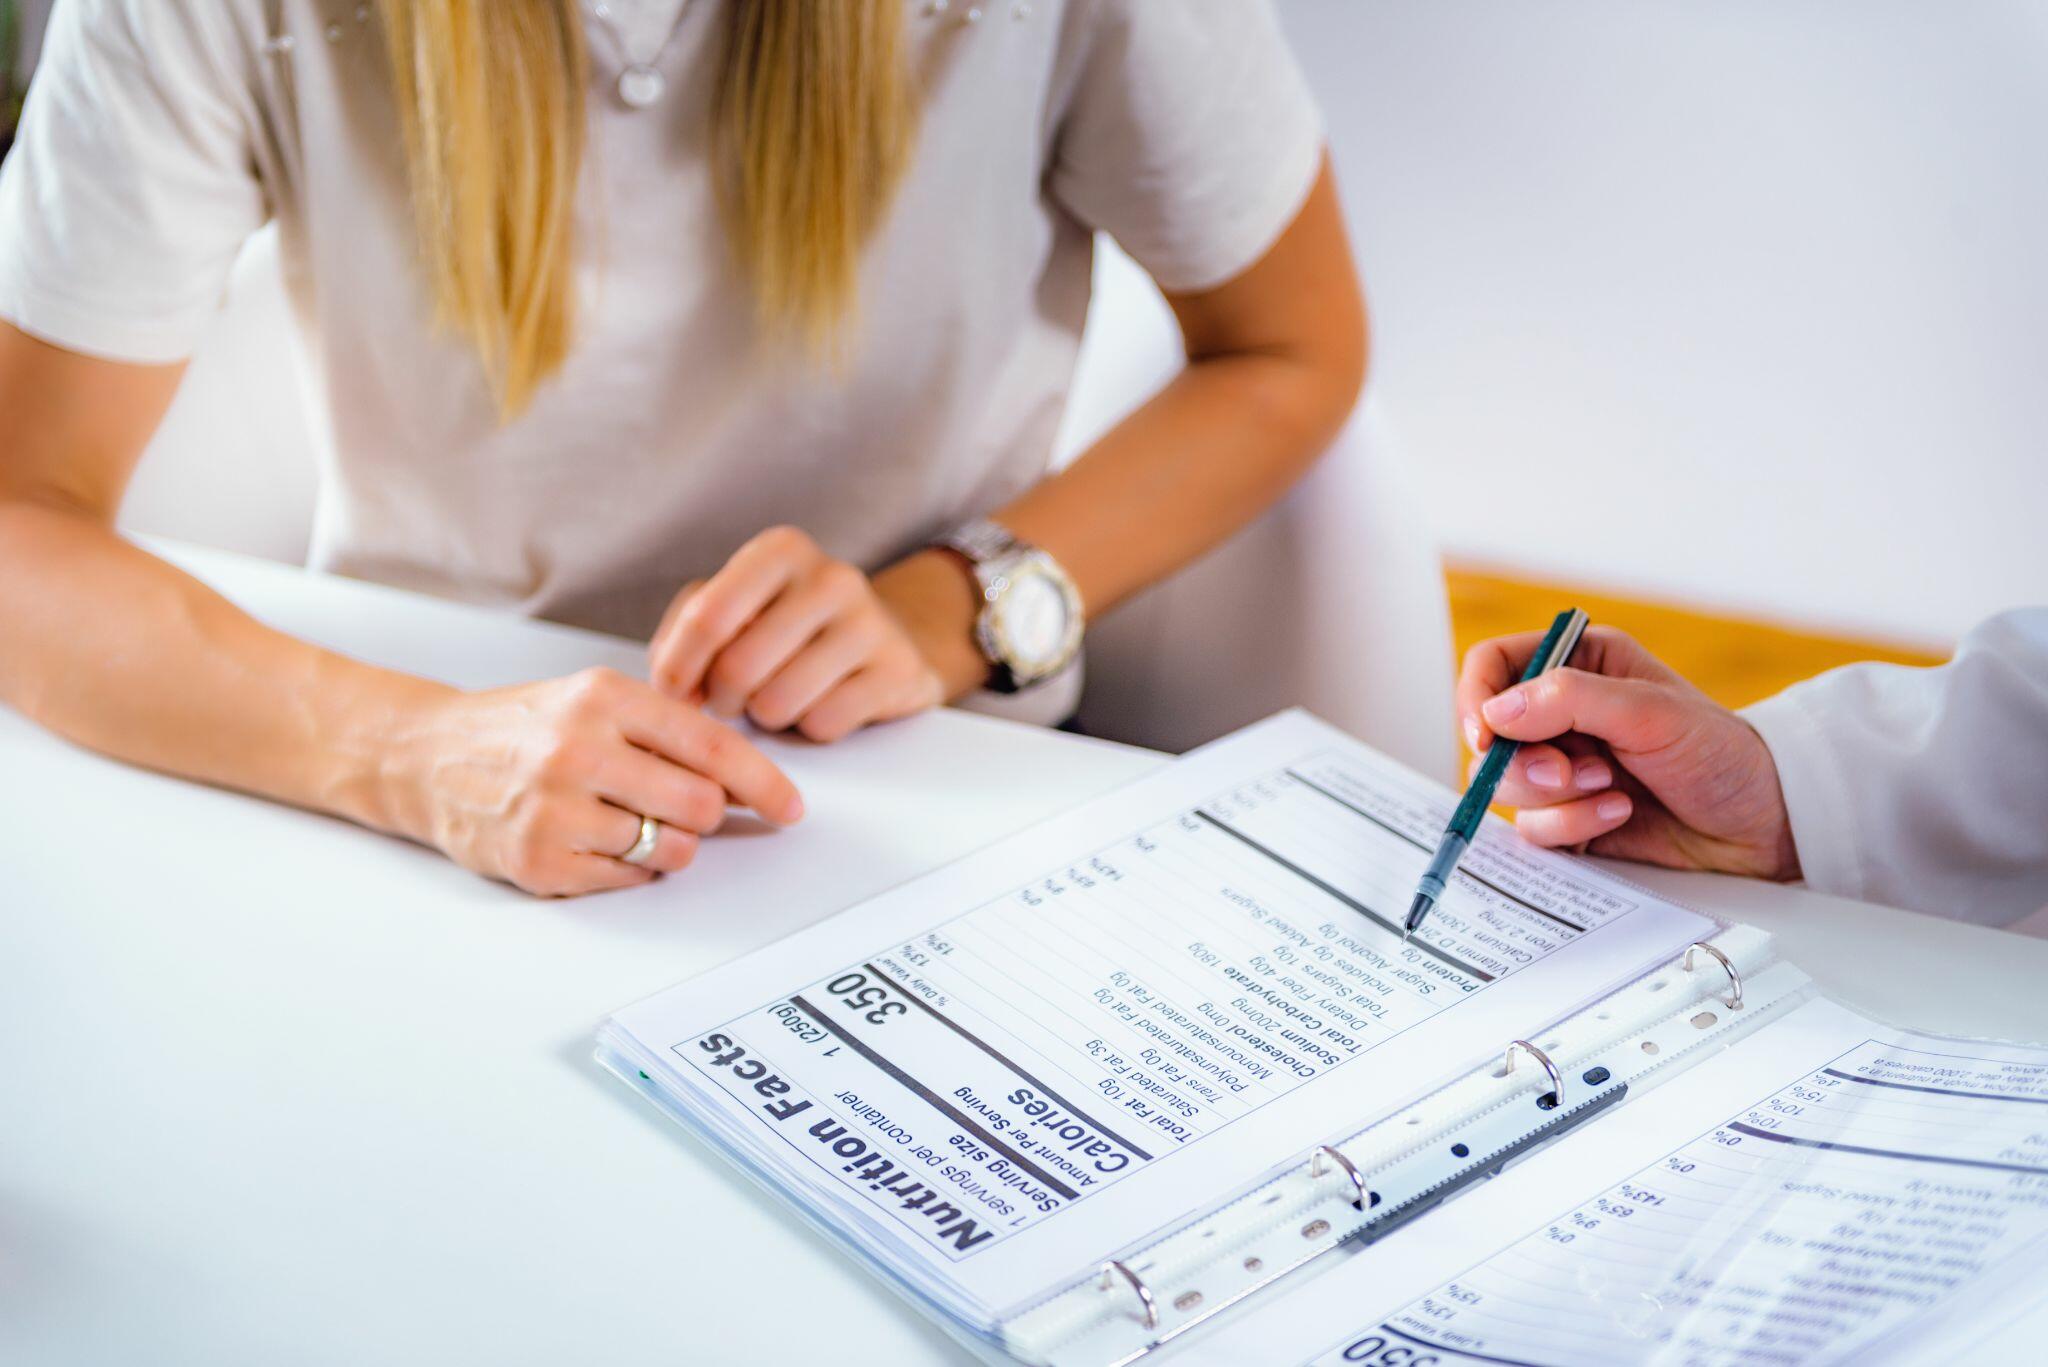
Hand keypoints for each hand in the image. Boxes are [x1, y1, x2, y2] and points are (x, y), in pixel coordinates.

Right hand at [394, 667, 802, 895]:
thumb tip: (745, 780)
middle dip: (711, 816)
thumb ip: (665, 730)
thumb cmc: (524, 728)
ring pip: (668, 849)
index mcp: (602, 698)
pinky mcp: (537, 863)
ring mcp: (554, 809)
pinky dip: (630, 867)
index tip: (790, 807)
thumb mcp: (591, 699)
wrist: (425, 757)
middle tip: (697, 813)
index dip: (761, 781)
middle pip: (698, 804)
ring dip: (669, 844)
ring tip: (631, 821)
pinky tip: (600, 840)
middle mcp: (578, 750)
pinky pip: (627, 879)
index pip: (709, 744)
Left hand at [649, 527, 950, 742]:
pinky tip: (821, 705)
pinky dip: (811, 729)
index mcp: (782, 550)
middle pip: (739, 667)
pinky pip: (824, 724)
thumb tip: (673, 687)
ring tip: (778, 698)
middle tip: (734, 699)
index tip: (674, 692)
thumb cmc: (789, 627)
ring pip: (779, 702)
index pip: (708, 616)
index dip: (679, 667)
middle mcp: (831, 577)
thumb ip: (686, 631)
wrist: (884, 639)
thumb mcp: (735, 607)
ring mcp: (871, 623)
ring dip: (767, 716)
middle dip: (724, 699)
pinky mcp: (898, 670)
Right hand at [1456, 626, 1799, 879]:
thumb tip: (1498, 711)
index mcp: (1578, 665)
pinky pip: (1533, 829)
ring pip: (1505, 786)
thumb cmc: (1721, 753)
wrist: (1763, 823)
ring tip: (1612, 791)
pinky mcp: (1568, 817)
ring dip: (1556, 797)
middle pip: (1488, 736)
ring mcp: (1561, 768)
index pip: (1493, 666)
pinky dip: (1572, 826)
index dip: (1477, 698)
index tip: (1486, 735)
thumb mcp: (1650, 711)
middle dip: (1524, 763)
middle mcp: (1561, 715)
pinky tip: (1620, 814)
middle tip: (1569, 774)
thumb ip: (1571, 700)